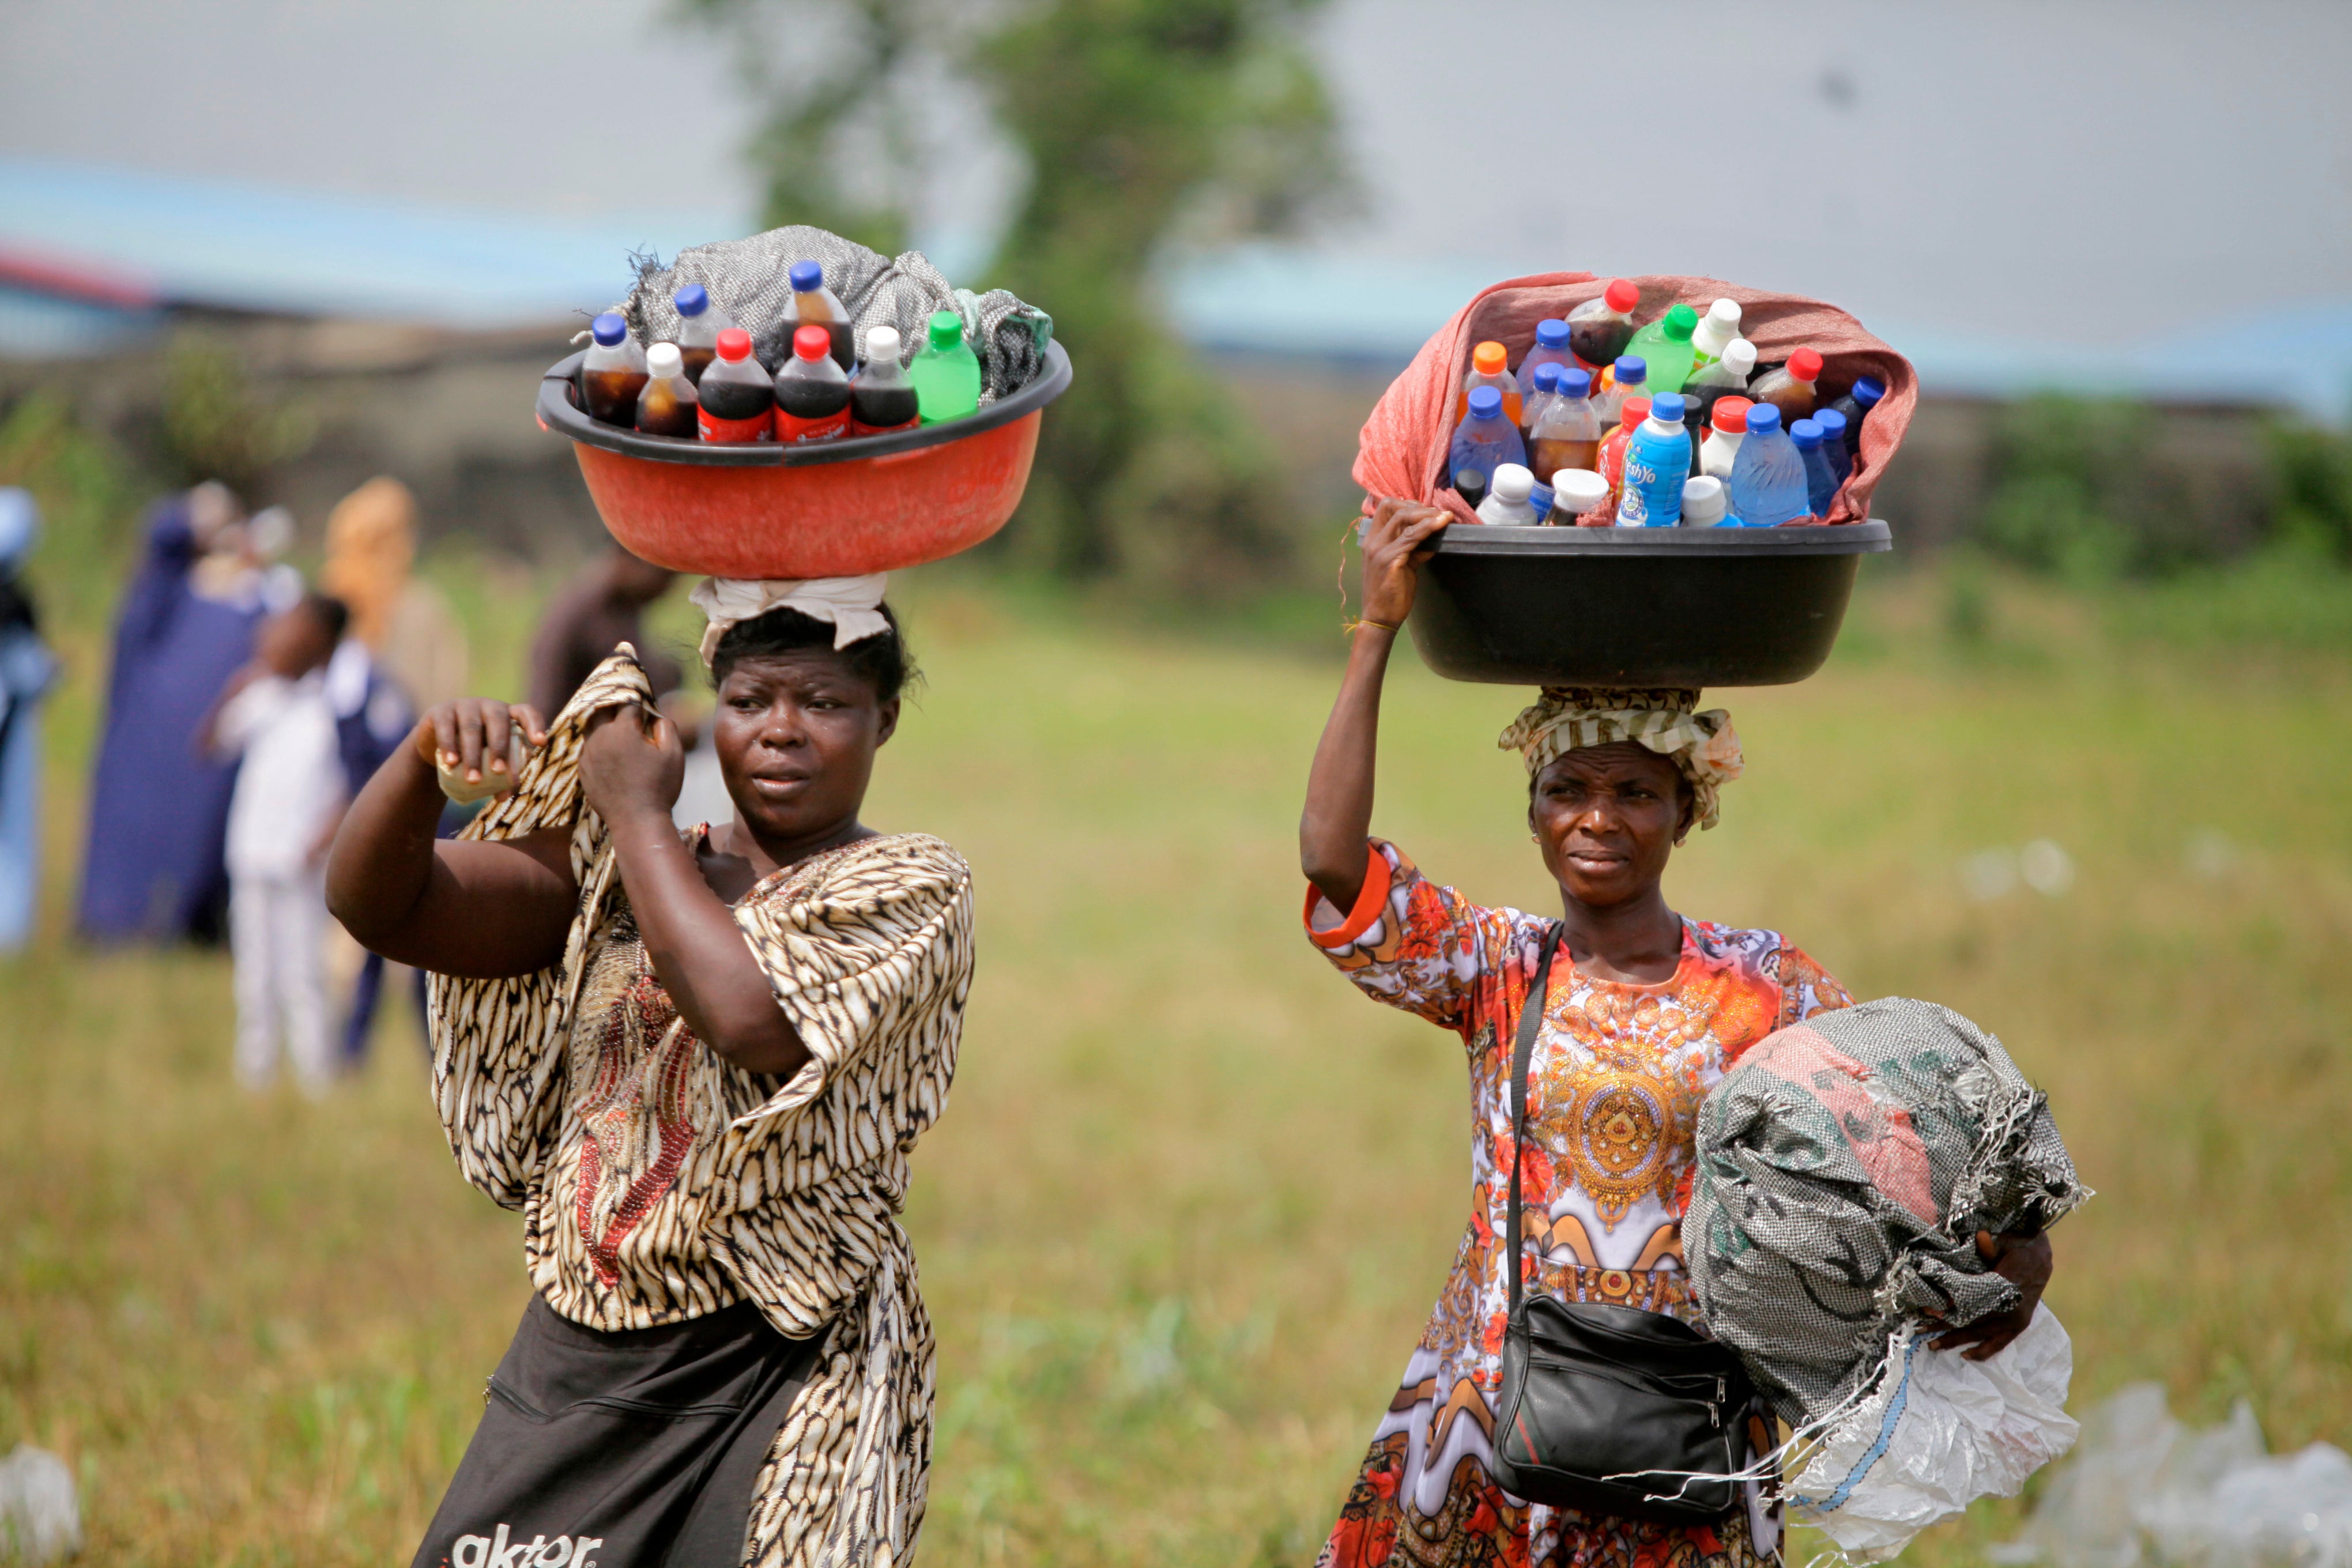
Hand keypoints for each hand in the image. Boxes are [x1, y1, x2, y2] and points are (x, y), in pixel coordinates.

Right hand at [413, 699, 548, 788]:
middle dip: (500, 748)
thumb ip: (500, 775)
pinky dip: (449, 745)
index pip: (526, 712)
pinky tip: (451, 762)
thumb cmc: (474, 751)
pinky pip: (446, 727)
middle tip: (498, 772)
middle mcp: (489, 706)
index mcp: (508, 715)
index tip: (541, 742)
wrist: (437, 745)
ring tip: (473, 779)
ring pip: (472, 728)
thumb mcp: (489, 760)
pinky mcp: (441, 712)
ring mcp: (464, 706)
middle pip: (498, 722)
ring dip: (473, 755)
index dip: (535, 725)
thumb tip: (504, 796)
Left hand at [578, 703, 684, 829]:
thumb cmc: (660, 787)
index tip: (645, 708)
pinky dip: (598, 744)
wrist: (636, 822)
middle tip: (628, 714)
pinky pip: (587, 747)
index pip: (628, 704)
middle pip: (602, 710)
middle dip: (615, 708)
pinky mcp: (583, 769)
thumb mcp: (673, 754)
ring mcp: (588, 754)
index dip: (638, 703)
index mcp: (623, 731)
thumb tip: (655, 715)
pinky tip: (610, 753)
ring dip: (604, 725)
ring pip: (591, 727)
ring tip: (618, 731)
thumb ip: (666, 727)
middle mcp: (601, 738)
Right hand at [1358, 498, 1450, 627]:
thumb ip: (1412, 549)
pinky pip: (1412, 537)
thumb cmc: (1389, 594)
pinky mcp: (1390, 560)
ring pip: (1404, 518)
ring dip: (1428, 514)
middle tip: (1436, 514)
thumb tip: (1431, 539)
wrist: (1380, 618)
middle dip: (1417, 505)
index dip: (1406, 504)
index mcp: (1371, 540)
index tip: (1425, 512)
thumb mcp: (1401, 565)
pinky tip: (1441, 526)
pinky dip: (1429, 528)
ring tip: (1445, 517)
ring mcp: (1379, 549)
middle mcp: (1372, 541)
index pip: (1385, 507)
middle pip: (1391, 505)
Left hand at [1932, 1229, 2053, 1359]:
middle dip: (1945, 1326)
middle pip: (1973, 1321)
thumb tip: (1978, 1238)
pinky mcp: (2020, 1325)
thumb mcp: (2003, 1241)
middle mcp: (2012, 1306)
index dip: (1950, 1307)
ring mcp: (2017, 1319)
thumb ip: (1989, 1246)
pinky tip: (1966, 1356)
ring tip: (1933, 1345)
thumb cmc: (2016, 1246)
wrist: (2041, 1257)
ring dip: (1957, 1340)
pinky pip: (2000, 1343)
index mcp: (2007, 1284)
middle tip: (1921, 1331)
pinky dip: (1983, 1351)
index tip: (1928, 1311)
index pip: (1973, 1299)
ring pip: (1982, 1334)